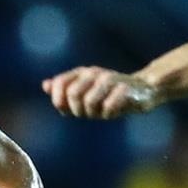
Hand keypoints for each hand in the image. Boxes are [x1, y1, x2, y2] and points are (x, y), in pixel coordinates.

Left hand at [42, 66, 162, 119]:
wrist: (143, 90)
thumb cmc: (109, 95)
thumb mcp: (86, 93)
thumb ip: (65, 90)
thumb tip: (45, 85)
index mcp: (82, 73)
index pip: (60, 84)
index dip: (58, 101)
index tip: (66, 111)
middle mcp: (94, 73)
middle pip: (72, 95)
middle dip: (77, 110)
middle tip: (88, 113)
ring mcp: (110, 80)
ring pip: (89, 102)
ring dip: (94, 114)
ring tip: (101, 112)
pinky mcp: (125, 89)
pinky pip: (108, 108)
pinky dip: (108, 114)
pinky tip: (113, 112)